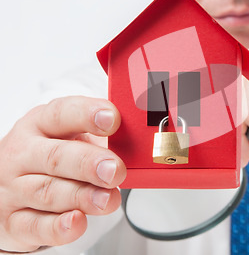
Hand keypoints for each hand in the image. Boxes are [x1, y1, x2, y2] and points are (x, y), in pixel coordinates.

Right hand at [0, 96, 125, 251]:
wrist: (10, 188)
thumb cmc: (52, 158)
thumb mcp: (73, 138)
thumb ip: (104, 138)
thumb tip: (143, 142)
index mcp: (40, 124)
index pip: (62, 114)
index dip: (88, 115)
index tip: (113, 119)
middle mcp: (24, 154)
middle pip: (56, 157)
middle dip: (89, 163)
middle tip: (116, 170)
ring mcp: (14, 188)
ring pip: (48, 192)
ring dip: (82, 196)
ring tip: (109, 199)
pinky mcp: (13, 221)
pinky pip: (35, 226)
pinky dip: (58, 227)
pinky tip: (77, 221)